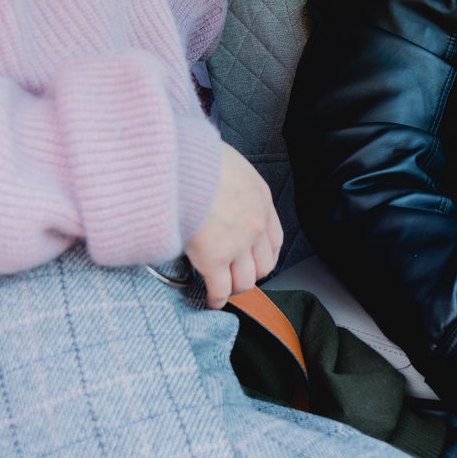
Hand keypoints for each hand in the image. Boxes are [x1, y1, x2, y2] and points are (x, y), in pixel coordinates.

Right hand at [184, 142, 282, 308]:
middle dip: (250, 274)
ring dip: (233, 287)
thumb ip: (231, 184)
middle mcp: (255, 225)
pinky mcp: (213, 257)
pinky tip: (210, 301)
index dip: (263, 256)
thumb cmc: (196, 156)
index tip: (253, 261)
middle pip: (263, 266)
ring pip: (245, 281)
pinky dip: (216, 299)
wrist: (182, 162)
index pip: (274, 240)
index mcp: (261, 200)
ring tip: (221, 288)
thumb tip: (216, 192)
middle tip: (234, 277)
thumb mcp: (228, 163)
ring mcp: (237, 244)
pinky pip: (220, 288)